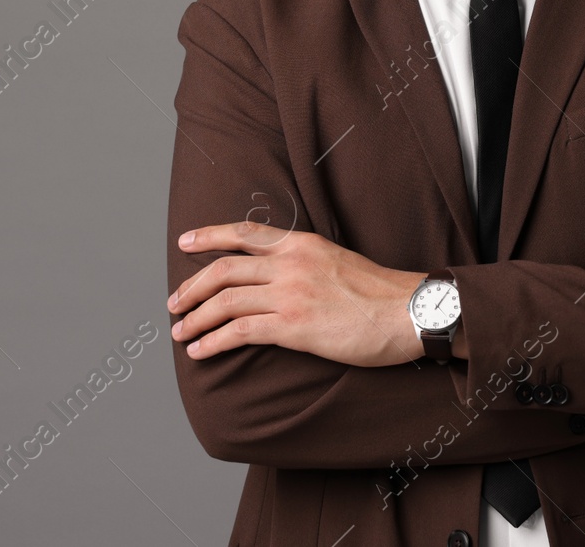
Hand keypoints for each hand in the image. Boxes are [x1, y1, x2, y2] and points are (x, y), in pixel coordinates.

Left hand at [168, 222, 427, 366]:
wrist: (410, 311)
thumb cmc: (381, 294)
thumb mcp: (338, 261)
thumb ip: (307, 264)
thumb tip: (280, 278)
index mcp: (302, 244)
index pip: (244, 233)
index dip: (209, 236)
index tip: (185, 241)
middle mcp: (291, 264)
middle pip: (224, 269)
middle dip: (192, 286)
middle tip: (174, 303)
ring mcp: (290, 294)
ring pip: (225, 301)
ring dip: (195, 318)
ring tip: (180, 332)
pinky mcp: (294, 326)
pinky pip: (239, 331)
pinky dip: (213, 341)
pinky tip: (201, 351)